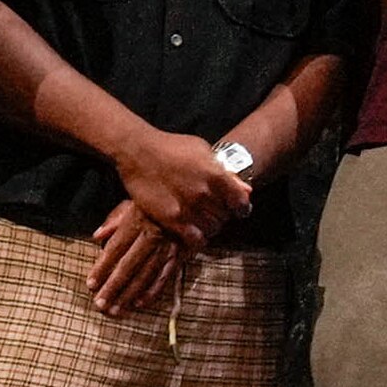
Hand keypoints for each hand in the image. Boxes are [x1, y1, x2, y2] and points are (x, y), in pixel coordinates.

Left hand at [85, 203, 194, 317]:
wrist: (195, 199)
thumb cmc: (158, 202)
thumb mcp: (135, 202)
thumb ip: (115, 219)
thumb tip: (98, 236)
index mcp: (138, 221)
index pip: (116, 248)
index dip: (102, 267)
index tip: (91, 284)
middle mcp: (152, 236)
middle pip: (129, 265)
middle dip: (113, 286)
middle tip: (100, 304)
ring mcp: (168, 247)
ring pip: (146, 274)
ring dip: (130, 294)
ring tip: (116, 310)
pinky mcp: (181, 255)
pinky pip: (166, 276)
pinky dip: (153, 291)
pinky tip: (140, 303)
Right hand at [110, 129, 246, 245]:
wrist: (138, 151)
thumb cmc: (172, 147)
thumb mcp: (204, 152)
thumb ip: (226, 173)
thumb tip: (247, 191)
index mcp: (216, 175)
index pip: (241, 202)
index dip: (241, 208)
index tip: (238, 209)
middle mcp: (204, 193)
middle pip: (226, 217)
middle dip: (223, 215)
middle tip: (215, 211)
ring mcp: (187, 207)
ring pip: (212, 229)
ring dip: (211, 227)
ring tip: (203, 220)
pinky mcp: (170, 219)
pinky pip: (194, 239)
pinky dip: (198, 239)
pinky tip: (194, 232)